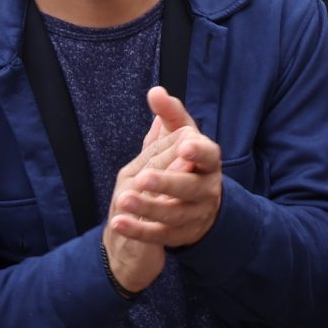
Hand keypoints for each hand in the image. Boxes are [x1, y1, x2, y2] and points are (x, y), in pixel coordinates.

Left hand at [107, 87, 222, 256]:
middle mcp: (207, 190)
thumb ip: (170, 115)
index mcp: (209, 163)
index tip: (184, 148)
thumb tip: (156, 92)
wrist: (197, 207)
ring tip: (123, 200)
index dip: (198, 153)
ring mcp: (195, 215)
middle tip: (143, 178)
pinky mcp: (180, 235)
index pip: (209, 156)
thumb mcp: (182, 138)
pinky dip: (138, 229)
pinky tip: (118, 222)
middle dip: (167, 183)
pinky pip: (159, 234)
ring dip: (148, 208)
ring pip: (173, 214)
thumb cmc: (187, 163)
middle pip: (190, 188)